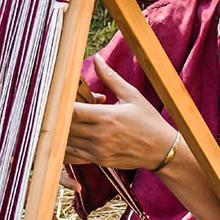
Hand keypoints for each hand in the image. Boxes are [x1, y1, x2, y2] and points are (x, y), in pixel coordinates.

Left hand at [66, 56, 177, 171]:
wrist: (162, 150)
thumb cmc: (148, 120)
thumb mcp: (132, 95)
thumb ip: (110, 77)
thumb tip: (97, 58)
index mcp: (107, 116)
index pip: (72, 110)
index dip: (61, 103)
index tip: (58, 95)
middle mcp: (100, 135)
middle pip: (65, 125)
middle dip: (59, 115)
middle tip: (57, 105)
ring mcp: (98, 151)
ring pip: (66, 141)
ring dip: (60, 130)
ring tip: (61, 119)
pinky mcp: (98, 161)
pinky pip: (73, 155)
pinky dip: (65, 146)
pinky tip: (65, 136)